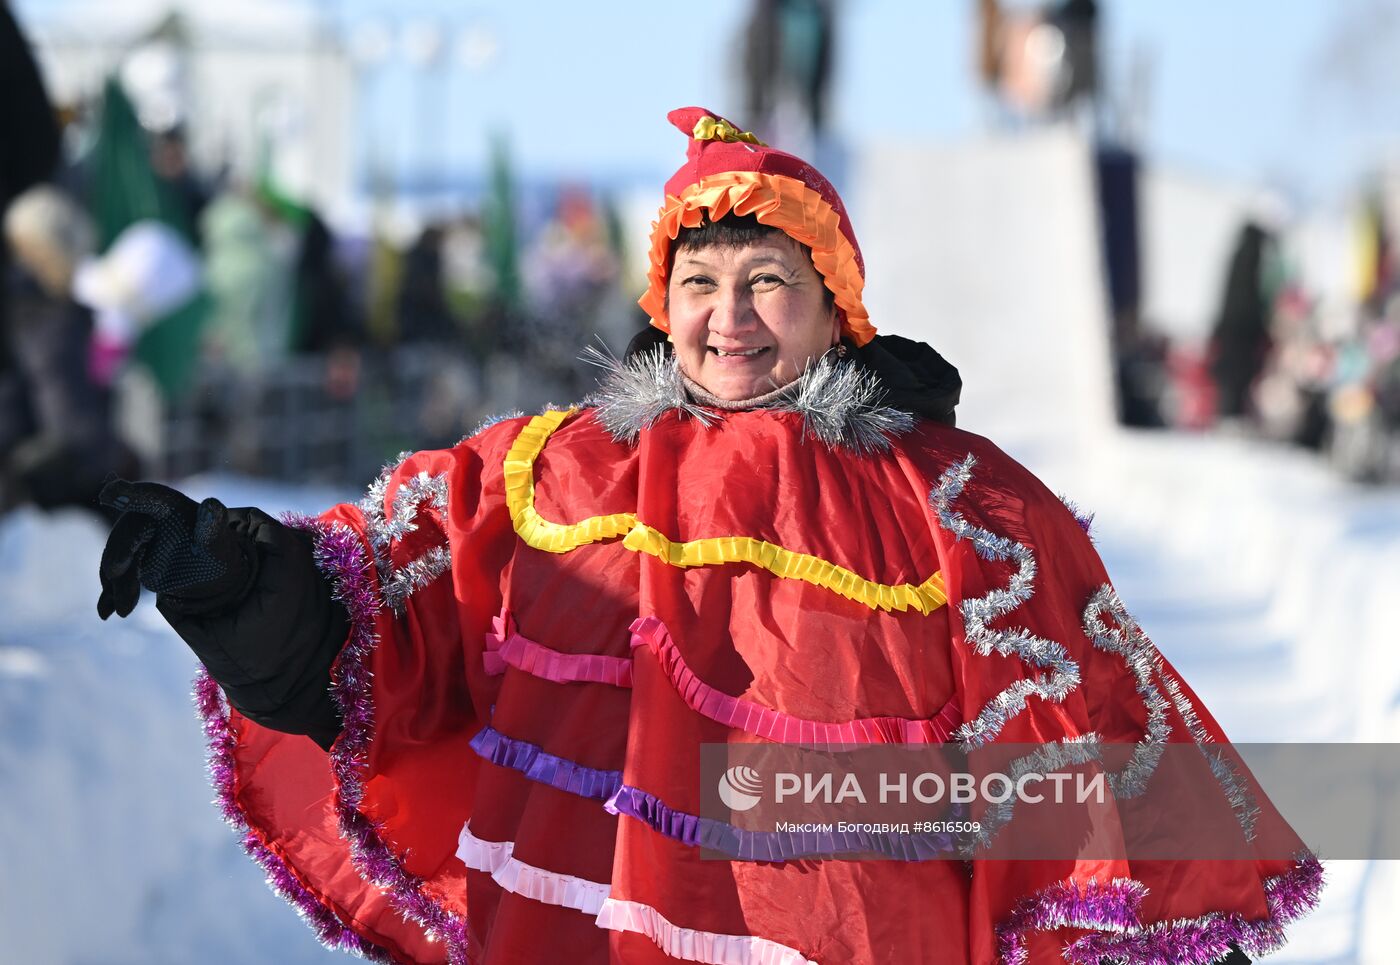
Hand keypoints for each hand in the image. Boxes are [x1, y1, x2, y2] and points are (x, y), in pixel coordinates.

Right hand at [96, 479, 254, 619]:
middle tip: (116, 574)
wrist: (211, 574)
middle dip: (118, 553)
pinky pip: (115, 577)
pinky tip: (106, 612)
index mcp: (170, 506)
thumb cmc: (217, 551)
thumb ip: (212, 527)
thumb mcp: (218, 543)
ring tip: (126, 610)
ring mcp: (135, 540)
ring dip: (117, 583)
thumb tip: (212, 505)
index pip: (149, 496)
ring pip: (117, 557)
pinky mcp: (129, 563)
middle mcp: (148, 518)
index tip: (109, 493)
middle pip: (126, 533)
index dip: (129, 494)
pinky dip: (109, 594)